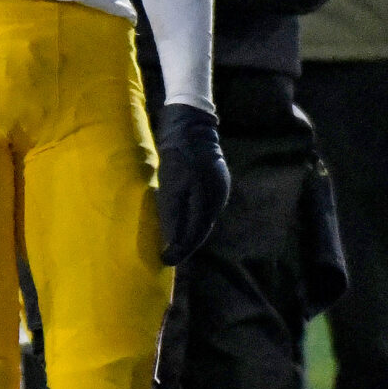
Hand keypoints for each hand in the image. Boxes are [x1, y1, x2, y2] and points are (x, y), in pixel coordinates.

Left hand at [154, 103, 230, 265]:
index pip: (195, 233)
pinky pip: (206, 209)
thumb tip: (173, 241)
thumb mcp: (170, 185)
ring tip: (175, 245)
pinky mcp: (218, 184)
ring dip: (191, 233)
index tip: (167, 260)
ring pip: (205, 220)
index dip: (181, 249)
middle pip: (202, 229)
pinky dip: (195, 220)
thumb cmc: (176, 155)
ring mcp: (220, 190)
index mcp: (207, 199)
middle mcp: (218, 198)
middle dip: (187, 245)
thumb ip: (173, 213)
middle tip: (169, 257)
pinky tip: (184, 224)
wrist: (191, 127)